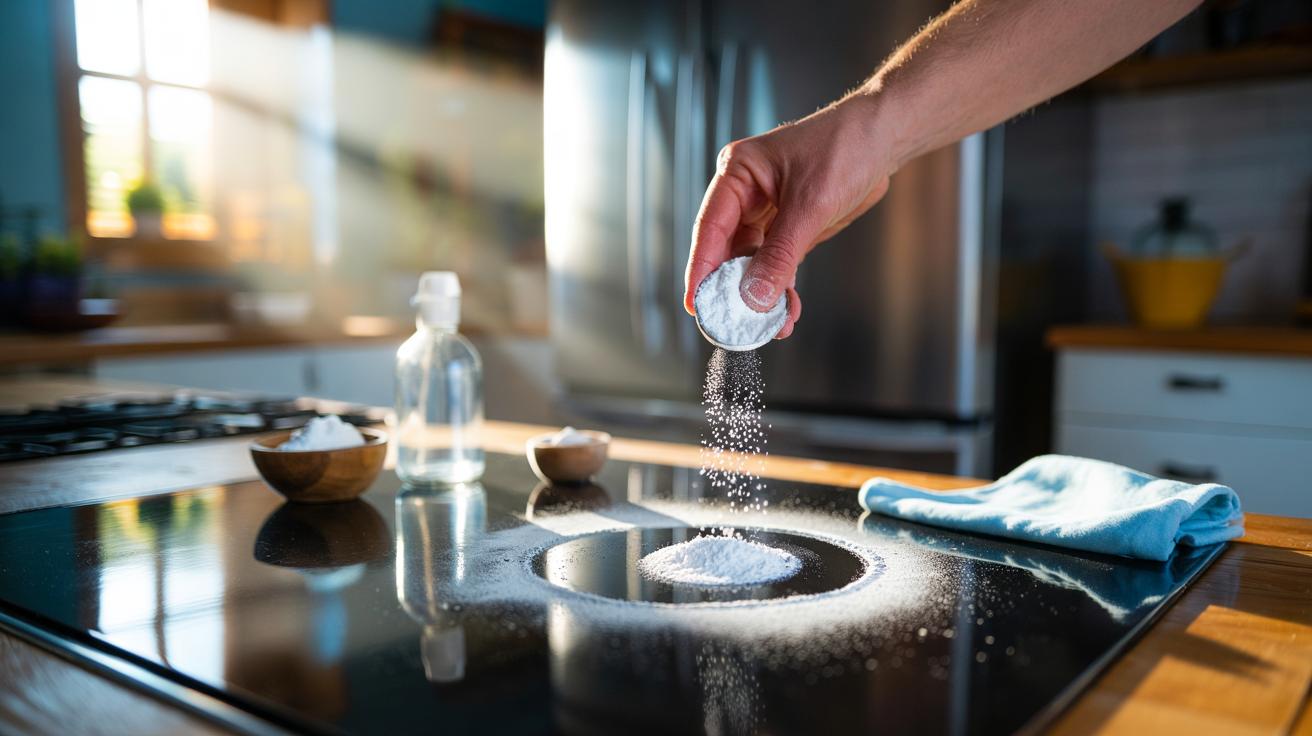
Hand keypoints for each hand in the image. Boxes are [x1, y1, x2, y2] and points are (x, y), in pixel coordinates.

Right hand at [683, 94, 891, 339]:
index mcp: (737, 174)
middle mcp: (745, 194)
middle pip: (726, 250)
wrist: (884, 140)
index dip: (700, 269)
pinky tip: (786, 312)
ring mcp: (766, 212)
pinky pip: (777, 264)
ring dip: (760, 294)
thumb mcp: (810, 205)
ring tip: (769, 324)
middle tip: (733, 323)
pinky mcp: (788, 228)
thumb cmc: (845, 148)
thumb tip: (754, 296)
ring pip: (752, 263)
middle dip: (732, 288)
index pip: (710, 228)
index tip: (697, 304)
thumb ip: (780, 254)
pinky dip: (781, 288)